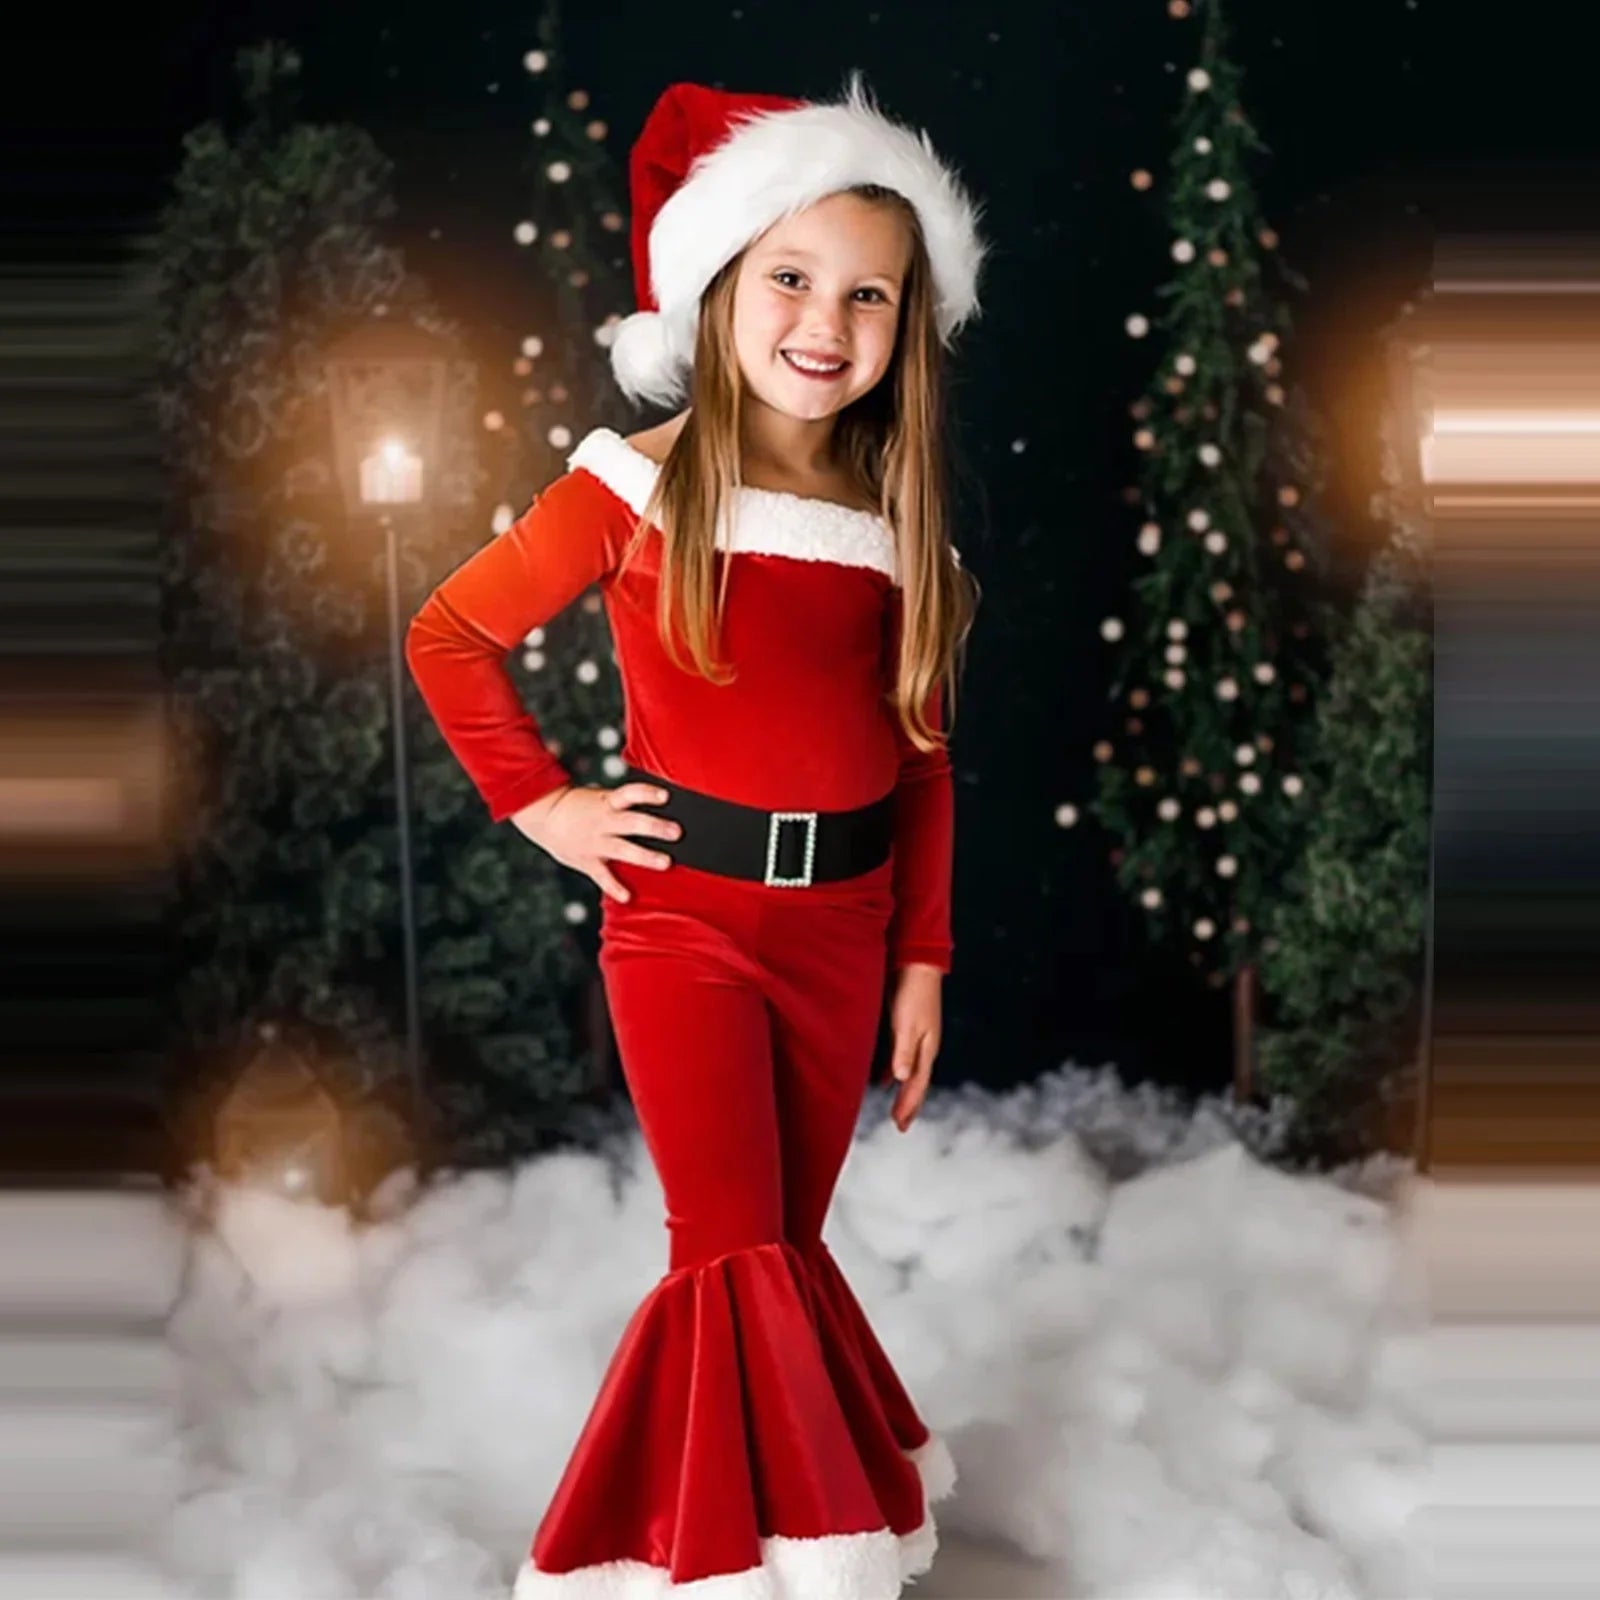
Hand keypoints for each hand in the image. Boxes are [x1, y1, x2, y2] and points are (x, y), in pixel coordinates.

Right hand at [510, 780, 681, 902]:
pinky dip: (614, 887)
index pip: (629, 793)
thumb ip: (622, 804)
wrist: (545, 817)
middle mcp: (603, 821)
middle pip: (632, 823)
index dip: (646, 793)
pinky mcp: (587, 860)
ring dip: (645, 856)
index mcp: (607, 802)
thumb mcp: (601, 798)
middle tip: (676, 832)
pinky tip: (627, 897)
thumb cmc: (580, 807)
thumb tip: (656, 805)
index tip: (665, 795)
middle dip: (655, 827)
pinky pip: (602, 876)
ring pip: (623, 849)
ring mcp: (595, 842)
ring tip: (665, 862)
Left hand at [881, 962, 941, 1130]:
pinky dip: (895, 1071)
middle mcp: (925, 1046)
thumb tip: (900, 1079)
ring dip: (903, 1091)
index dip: (908, 1105)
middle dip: (909, 1104)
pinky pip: (903, 1058)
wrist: (917, 964)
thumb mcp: (907, 1024)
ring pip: (911, 1071)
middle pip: (917, 1082)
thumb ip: (903, 1051)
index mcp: (927, 1048)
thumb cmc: (911, 993)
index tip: (899, 1124)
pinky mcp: (909, 1028)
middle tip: (901, 1125)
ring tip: (897, 1108)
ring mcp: (919, 1037)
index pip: (917, 1084)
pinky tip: (886, 1077)